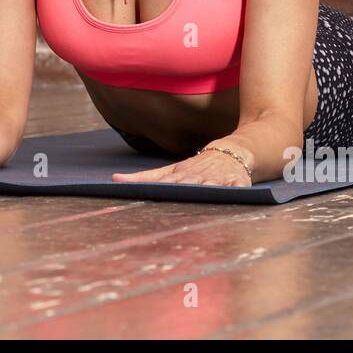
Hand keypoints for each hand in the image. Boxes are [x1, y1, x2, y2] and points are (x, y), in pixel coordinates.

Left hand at [112, 147, 251, 187]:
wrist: (234, 151)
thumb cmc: (197, 166)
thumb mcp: (171, 170)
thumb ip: (145, 177)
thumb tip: (114, 179)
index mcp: (181, 175)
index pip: (165, 182)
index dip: (155, 187)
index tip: (144, 192)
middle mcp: (198, 177)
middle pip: (188, 185)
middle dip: (182, 191)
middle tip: (172, 200)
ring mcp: (218, 179)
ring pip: (212, 186)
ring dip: (208, 190)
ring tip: (203, 197)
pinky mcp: (238, 182)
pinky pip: (238, 187)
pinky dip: (236, 189)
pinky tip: (235, 192)